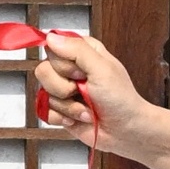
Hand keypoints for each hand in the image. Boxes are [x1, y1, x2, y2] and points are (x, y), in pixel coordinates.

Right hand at [26, 29, 155, 157]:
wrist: (125, 131)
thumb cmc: (121, 99)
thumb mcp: (102, 69)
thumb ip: (77, 50)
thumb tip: (51, 37)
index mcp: (81, 52)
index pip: (52, 47)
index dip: (62, 62)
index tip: (79, 72)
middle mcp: (69, 69)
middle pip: (43, 71)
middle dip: (63, 87)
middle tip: (83, 90)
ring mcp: (63, 90)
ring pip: (43, 93)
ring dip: (68, 106)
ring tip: (86, 109)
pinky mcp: (59, 110)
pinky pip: (45, 111)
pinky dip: (62, 118)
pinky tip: (77, 118)